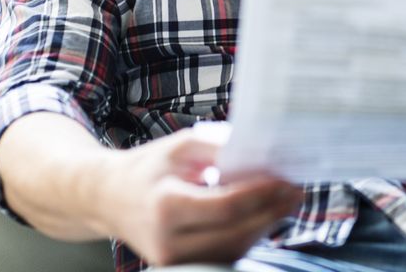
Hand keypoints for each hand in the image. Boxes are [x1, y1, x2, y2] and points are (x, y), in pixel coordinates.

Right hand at [96, 127, 302, 266]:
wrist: (108, 198)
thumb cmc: (147, 168)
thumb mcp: (180, 146)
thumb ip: (219, 148)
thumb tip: (260, 152)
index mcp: (166, 206)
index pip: (226, 207)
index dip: (261, 196)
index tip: (286, 181)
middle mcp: (168, 240)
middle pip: (235, 233)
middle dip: (272, 212)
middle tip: (297, 192)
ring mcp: (172, 260)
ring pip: (233, 248)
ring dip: (265, 226)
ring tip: (286, 202)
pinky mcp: (180, 267)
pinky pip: (223, 255)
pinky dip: (247, 236)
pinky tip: (263, 216)